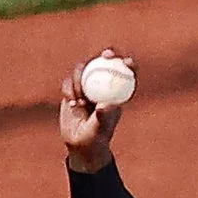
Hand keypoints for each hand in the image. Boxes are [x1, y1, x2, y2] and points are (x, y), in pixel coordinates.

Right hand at [60, 49, 132, 171]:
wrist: (79, 144)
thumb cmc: (96, 138)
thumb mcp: (100, 129)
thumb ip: (103, 117)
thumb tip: (105, 104)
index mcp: (116, 97)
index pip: (125, 77)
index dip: (128, 66)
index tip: (128, 60)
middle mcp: (102, 89)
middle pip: (104, 66)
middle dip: (107, 56)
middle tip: (107, 54)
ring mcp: (87, 89)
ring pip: (83, 71)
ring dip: (80, 80)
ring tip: (80, 101)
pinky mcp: (72, 91)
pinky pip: (69, 82)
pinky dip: (69, 89)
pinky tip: (71, 102)